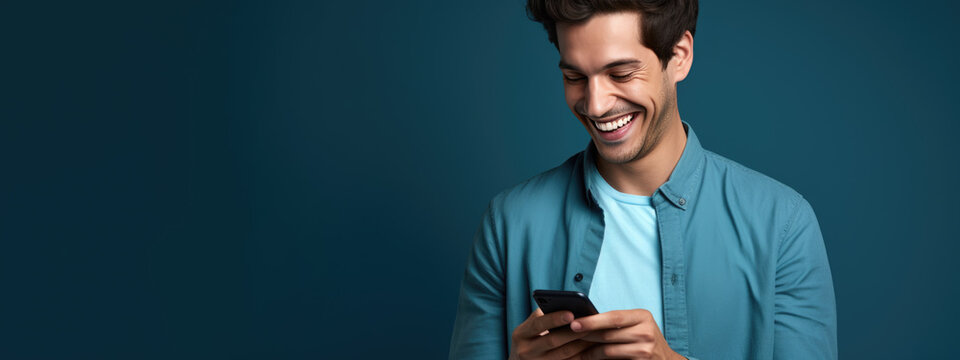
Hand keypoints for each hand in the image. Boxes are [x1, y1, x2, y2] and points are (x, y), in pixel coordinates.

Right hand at [509, 308, 595, 359]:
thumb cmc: (531, 336)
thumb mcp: (531, 326)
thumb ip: (544, 316)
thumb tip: (570, 307)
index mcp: (521, 334)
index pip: (538, 324)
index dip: (554, 318)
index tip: (571, 313)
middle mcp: (526, 350)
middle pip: (553, 341)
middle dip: (573, 332)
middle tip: (590, 324)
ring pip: (563, 354)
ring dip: (581, 344)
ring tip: (595, 335)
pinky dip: (581, 356)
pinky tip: (592, 348)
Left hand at [567, 309, 684, 359]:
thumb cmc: (643, 339)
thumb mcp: (636, 325)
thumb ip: (616, 322)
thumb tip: (583, 320)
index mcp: (643, 316)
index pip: (614, 317)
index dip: (592, 320)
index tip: (574, 323)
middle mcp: (646, 331)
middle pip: (608, 334)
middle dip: (585, 335)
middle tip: (565, 335)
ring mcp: (645, 349)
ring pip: (608, 351)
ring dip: (588, 351)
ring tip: (573, 349)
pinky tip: (586, 358)